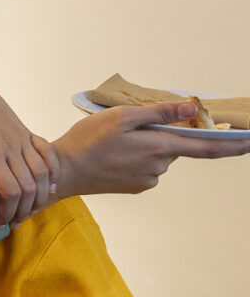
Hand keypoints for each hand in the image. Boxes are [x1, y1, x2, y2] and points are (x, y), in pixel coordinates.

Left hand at [0, 73, 56, 227]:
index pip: (10, 192)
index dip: (7, 212)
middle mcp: (12, 147)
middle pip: (30, 187)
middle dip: (23, 210)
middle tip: (11, 222)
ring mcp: (22, 139)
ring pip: (43, 173)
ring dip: (39, 197)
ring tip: (27, 211)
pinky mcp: (26, 132)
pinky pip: (48, 153)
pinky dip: (53, 172)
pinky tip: (49, 187)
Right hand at [53, 101, 249, 197]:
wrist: (62, 171)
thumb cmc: (88, 140)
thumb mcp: (122, 116)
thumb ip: (159, 113)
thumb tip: (192, 109)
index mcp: (159, 147)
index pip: (208, 147)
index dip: (235, 143)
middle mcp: (159, 167)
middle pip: (175, 146)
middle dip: (162, 134)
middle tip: (128, 128)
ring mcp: (147, 179)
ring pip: (159, 156)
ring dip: (145, 146)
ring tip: (113, 143)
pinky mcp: (136, 186)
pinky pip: (146, 167)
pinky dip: (135, 158)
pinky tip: (113, 155)